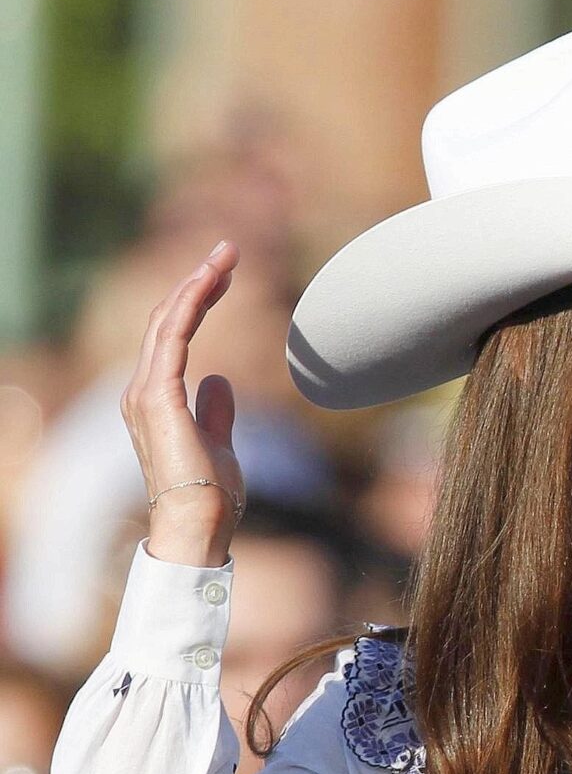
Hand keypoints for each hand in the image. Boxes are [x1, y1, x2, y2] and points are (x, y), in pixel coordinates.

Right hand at [121, 241, 244, 569]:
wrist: (199, 522)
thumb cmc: (209, 494)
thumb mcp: (218, 442)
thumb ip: (216, 411)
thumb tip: (221, 381)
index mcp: (155, 399)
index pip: (174, 336)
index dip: (197, 302)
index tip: (225, 276)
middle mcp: (141, 389)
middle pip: (166, 321)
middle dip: (197, 283)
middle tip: (229, 251)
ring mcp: (144, 392)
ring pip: (166, 322)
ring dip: (195, 285)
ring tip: (224, 257)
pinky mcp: (157, 396)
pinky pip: (172, 339)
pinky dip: (189, 307)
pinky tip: (207, 283)